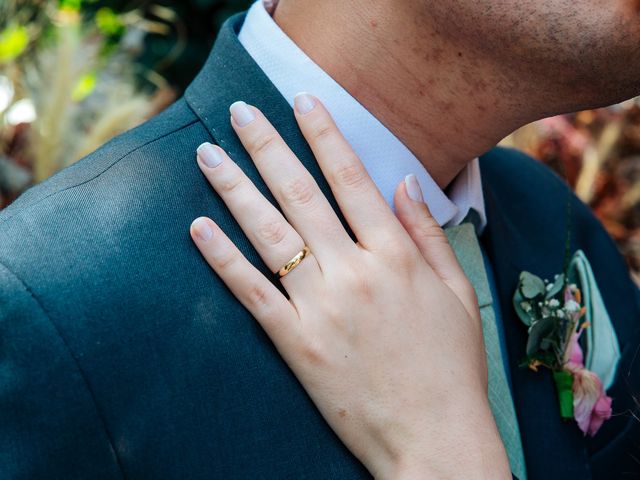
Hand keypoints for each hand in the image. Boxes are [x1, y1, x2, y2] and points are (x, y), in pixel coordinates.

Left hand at [190, 94, 509, 478]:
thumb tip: (405, 180)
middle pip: (301, 193)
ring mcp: (321, 306)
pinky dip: (222, 257)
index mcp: (396, 255)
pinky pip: (251, 291)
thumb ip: (428, 232)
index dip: (324, 134)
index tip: (302, 100)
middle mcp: (355, 271)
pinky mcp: (296, 342)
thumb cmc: (451, 366)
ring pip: (269, 233)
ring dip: (234, 188)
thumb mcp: (457, 292)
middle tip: (240, 111)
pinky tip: (198, 227)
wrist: (435, 438)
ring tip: (207, 155)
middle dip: (267, 146)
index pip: (352, 178)